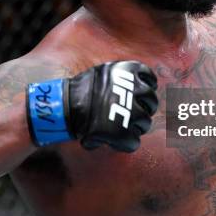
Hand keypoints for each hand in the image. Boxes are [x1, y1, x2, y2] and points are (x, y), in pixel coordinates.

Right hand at [26, 61, 157, 151]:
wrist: (63, 107)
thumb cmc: (80, 90)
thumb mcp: (104, 74)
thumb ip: (122, 78)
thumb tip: (139, 84)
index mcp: (128, 72)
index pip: (150, 79)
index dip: (146, 89)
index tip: (139, 96)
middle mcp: (133, 89)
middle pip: (151, 102)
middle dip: (144, 109)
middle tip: (131, 114)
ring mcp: (129, 112)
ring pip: (145, 123)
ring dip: (136, 127)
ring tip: (122, 128)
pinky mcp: (122, 132)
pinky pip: (134, 142)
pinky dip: (126, 143)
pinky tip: (117, 141)